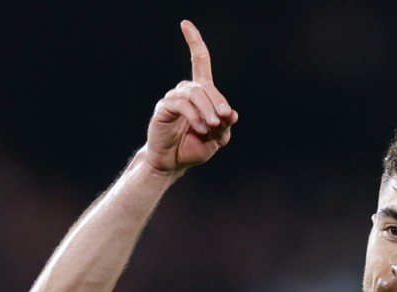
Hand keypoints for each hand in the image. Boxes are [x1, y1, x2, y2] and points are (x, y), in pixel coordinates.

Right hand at [140, 20, 237, 174]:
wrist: (173, 163)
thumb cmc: (194, 148)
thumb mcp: (217, 139)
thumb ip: (226, 126)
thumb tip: (232, 114)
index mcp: (200, 93)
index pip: (199, 62)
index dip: (194, 42)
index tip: (185, 24)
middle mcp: (186, 90)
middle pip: (205, 86)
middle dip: (217, 102)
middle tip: (223, 120)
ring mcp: (173, 98)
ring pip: (195, 94)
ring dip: (207, 110)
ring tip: (211, 127)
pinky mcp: (164, 107)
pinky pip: (182, 105)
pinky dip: (194, 116)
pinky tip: (199, 128)